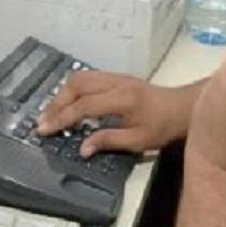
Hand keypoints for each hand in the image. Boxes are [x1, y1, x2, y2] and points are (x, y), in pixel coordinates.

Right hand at [36, 71, 201, 156]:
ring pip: (80, 78)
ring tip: (51, 113)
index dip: (62, 118)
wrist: (182, 107)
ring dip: (62, 94)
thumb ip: (108, 141)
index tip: (45, 130)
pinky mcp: (116, 77)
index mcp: (122, 99)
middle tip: (43, 122)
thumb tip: (82, 149)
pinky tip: (66, 102)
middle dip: (56, 104)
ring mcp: (115, 77)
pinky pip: (87, 77)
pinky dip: (72, 89)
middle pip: (77, 85)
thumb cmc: (163, 127)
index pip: (84, 106)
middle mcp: (116, 83)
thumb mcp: (138, 141)